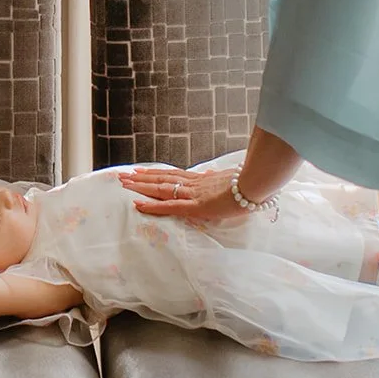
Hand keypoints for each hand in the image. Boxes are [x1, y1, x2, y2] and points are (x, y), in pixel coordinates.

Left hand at [118, 165, 253, 222]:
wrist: (255, 184)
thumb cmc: (248, 183)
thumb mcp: (230, 179)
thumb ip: (218, 179)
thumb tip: (214, 174)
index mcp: (201, 179)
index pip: (173, 175)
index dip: (156, 173)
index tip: (141, 170)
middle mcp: (193, 184)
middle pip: (161, 179)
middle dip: (141, 177)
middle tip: (122, 175)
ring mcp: (192, 194)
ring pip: (160, 188)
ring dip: (141, 186)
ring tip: (124, 183)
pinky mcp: (195, 206)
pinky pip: (169, 206)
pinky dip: (152, 206)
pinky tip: (138, 205)